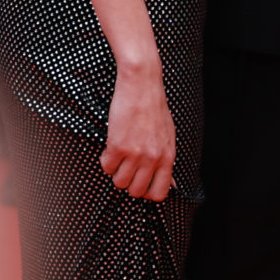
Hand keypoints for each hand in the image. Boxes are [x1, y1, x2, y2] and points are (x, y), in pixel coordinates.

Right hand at [101, 57, 175, 200]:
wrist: (142, 86)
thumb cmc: (155, 110)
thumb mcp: (168, 137)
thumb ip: (167, 161)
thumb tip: (173, 185)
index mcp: (168, 157)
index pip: (159, 193)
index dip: (147, 192)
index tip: (141, 183)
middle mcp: (153, 158)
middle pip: (136, 191)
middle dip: (129, 183)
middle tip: (127, 168)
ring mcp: (135, 153)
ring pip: (119, 182)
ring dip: (116, 172)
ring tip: (119, 156)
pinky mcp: (118, 146)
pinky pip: (106, 167)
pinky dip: (106, 161)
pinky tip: (111, 147)